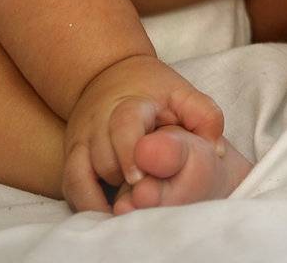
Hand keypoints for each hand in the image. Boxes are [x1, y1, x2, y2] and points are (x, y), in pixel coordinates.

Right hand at [61, 53, 225, 212]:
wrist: (108, 72)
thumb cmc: (151, 89)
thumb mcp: (181, 92)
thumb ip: (204, 115)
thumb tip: (216, 149)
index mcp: (130, 103)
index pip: (124, 125)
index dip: (130, 154)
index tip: (140, 179)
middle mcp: (100, 120)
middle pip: (104, 158)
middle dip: (122, 181)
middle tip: (141, 195)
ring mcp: (82, 137)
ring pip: (82, 173)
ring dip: (106, 194)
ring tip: (129, 203)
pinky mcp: (72, 152)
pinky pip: (70, 184)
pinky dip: (85, 203)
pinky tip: (108, 214)